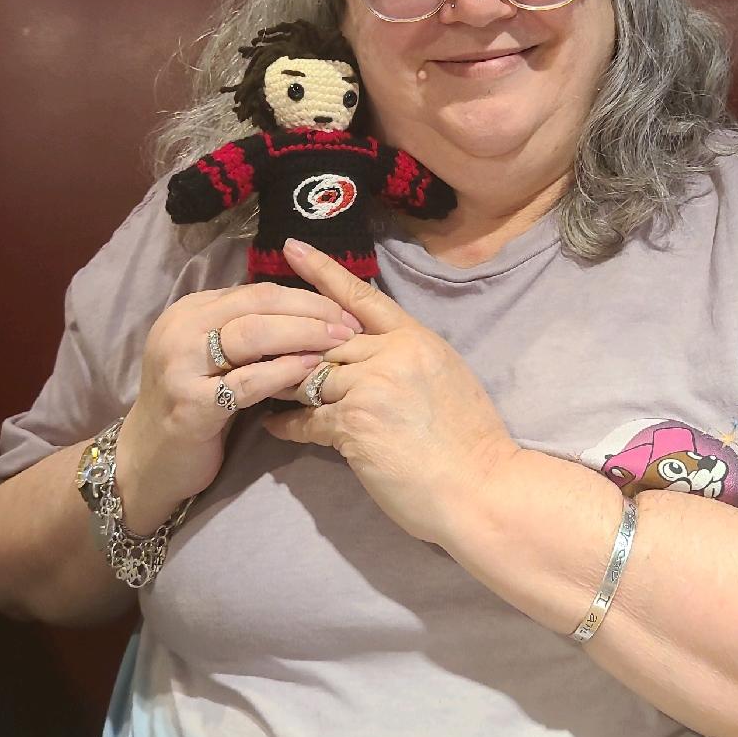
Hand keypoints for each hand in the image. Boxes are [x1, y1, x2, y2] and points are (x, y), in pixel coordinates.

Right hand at [116, 281, 361, 528]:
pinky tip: (309, 370)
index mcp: (190, 311)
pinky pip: (247, 381)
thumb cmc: (193, 403)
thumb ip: (245, 330)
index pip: (257, 291)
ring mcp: (181, 366)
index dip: (304, 296)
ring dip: (303, 334)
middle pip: (258, 305)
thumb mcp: (212, 356)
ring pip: (252, 335)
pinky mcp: (191, 405)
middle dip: (310, 310)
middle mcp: (181, 330)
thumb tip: (307, 309)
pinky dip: (282, 372)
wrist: (149, 459)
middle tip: (348, 323)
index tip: (342, 308)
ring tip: (338, 342)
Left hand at [263, 238, 520, 547]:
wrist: (481, 487)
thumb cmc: (469, 440)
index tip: (292, 249)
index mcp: (416, 338)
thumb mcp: (445, 376)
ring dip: (285, 384)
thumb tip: (371, 351)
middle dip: (291, 341)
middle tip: (256, 338)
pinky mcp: (354, 425)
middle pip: (324, 337)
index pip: (361, 297)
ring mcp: (372, 387)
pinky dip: (288, 424)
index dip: (324, 272)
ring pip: (310, 375)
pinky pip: (307, 419)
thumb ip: (406, 357)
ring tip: (258, 384)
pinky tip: (273, 426)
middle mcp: (392, 354)